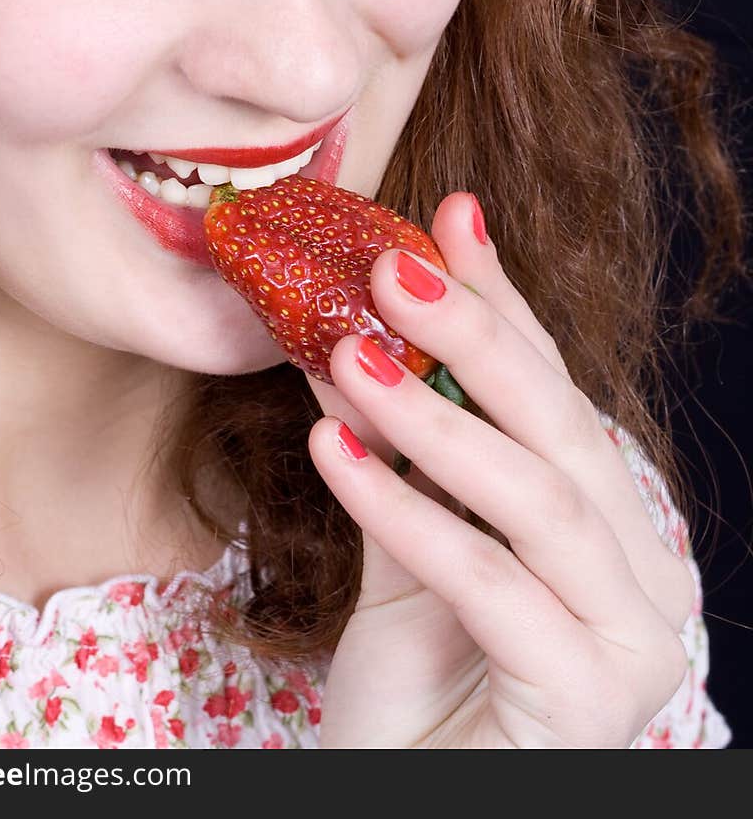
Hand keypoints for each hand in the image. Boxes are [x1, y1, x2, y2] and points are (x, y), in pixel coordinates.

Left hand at [306, 192, 696, 748]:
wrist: (403, 806)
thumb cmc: (418, 686)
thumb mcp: (403, 534)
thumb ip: (394, 439)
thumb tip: (351, 325)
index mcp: (611, 524)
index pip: (555, 390)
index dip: (501, 302)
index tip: (446, 218)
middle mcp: (643, 573)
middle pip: (561, 429)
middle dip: (474, 336)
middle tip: (389, 269)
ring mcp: (632, 640)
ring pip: (537, 498)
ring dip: (434, 416)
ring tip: (349, 354)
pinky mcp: (590, 700)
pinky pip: (492, 583)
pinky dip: (408, 511)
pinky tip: (334, 453)